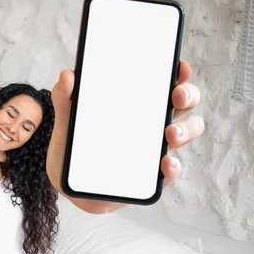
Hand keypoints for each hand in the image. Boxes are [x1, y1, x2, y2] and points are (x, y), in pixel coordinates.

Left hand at [46, 60, 204, 213]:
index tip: (179, 66)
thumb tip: (67, 75)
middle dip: (188, 95)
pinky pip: (170, 171)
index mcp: (135, 105)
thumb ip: (65, 100)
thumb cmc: (71, 150)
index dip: (178, 72)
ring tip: (170, 133)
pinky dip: (173, 167)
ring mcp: (154, 150)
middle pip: (184, 103)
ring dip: (186, 129)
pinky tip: (165, 162)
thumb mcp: (66, 123)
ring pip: (186, 133)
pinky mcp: (151, 178)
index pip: (163, 82)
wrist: (68, 187)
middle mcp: (151, 124)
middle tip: (177, 96)